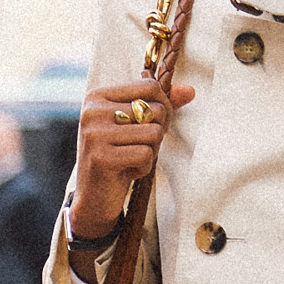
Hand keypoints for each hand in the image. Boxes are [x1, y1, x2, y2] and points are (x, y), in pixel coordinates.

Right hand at [68, 79, 196, 266]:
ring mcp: (94, 135)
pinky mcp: (101, 158)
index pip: (149, 86)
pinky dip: (144, 168)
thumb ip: (160, 105)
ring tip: (132, 159)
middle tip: (139, 147)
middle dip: (157, 133)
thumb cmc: (116, 156)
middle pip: (155, 110)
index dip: (163, 106)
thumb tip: (191, 91)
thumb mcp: (134, 125)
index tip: (153, 126)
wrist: (93, 197)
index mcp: (97, 97)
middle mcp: (92, 112)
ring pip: (154, 133)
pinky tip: (127, 172)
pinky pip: (145, 155)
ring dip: (151, 151)